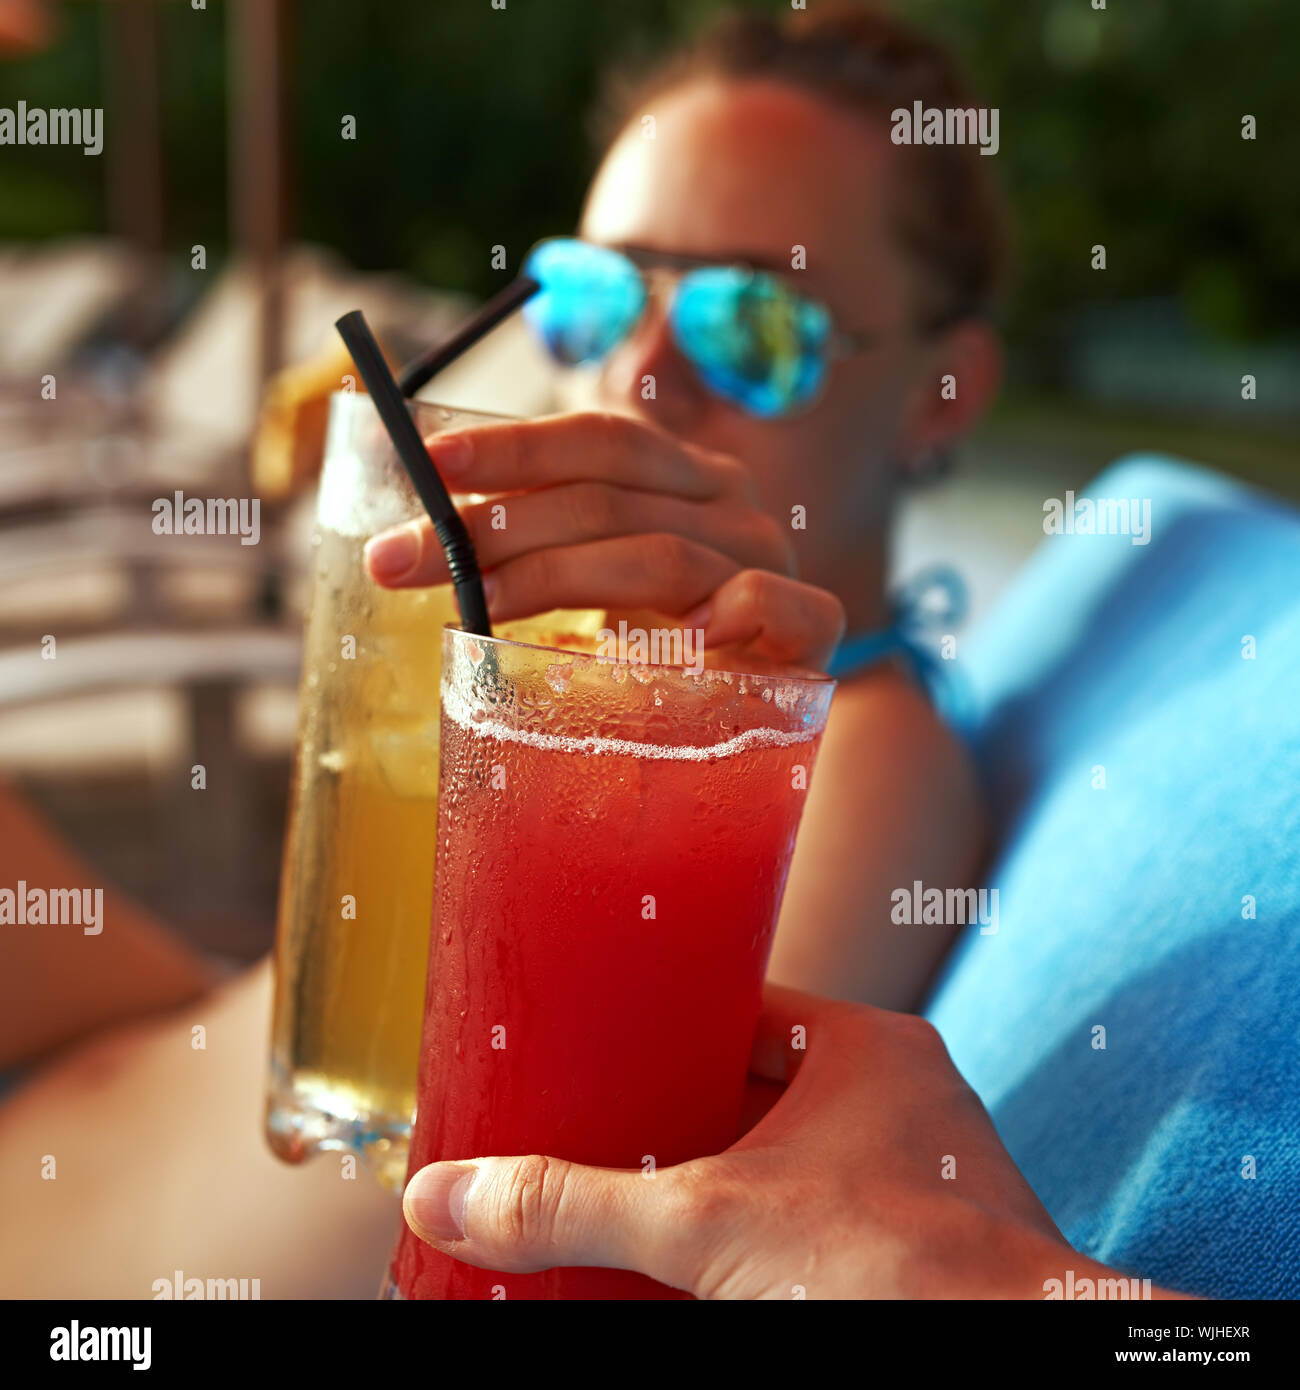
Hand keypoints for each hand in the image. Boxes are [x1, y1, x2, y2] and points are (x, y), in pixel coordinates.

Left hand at [363, 411, 842, 671]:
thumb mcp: (602, 580)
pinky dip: (734, 612)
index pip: (601, 441)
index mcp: (684, 477)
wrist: (764, 704)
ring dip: (553, 578)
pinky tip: (676, 643)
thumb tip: (424, 539)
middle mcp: (731, 506)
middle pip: (609, 498)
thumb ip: (546, 546)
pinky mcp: (810, 631)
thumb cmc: (664, 642)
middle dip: (493, 527)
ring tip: (475, 605)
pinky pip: (781, 607)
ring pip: (660, 555)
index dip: (515, 447)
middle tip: (401, 560)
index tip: (428, 468)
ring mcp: (770, 565)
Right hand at [401, 986, 1136, 1299]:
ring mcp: (916, 1175)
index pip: (741, 1006)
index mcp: (865, 1046)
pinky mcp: (916, 1248)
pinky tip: (699, 1263)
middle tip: (592, 1126)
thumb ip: (577, 1206)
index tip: (597, 1040)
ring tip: (628, 1191)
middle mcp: (899, 1100)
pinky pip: (812, 1219)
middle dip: (678, 1114)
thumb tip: (447, 1197)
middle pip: (756, 1088)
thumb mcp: (706, 1224)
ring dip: (716, 1178)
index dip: (664, 1021)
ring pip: (786, 1160)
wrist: (1009, 1363)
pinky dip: (755, 1234)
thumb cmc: (894, 1268)